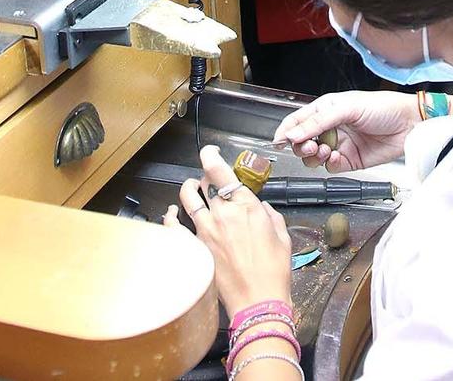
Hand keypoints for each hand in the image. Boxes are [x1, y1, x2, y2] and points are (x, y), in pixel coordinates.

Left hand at [165, 145, 292, 317]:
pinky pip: (175, 226)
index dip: (211, 157)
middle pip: (206, 183)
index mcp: (247, 207)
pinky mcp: (197, 248)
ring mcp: (206, 230)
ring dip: (188, 188)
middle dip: (207, 178)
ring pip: (188, 198)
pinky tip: (170, 213)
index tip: (210, 152)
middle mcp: (224, 213)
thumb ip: (270, 216)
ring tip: (191, 187)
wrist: (259, 301)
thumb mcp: (282, 236)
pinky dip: (170, 216)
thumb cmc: (273, 272)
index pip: (222, 172)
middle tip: (210, 180)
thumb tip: (261, 208)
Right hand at [272, 90, 421, 172]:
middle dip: (299, 145)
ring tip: (322, 150)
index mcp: (326, 109)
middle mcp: (331, 128)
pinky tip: (336, 156)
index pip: (298, 121)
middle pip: (302, 141)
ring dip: (313, 155)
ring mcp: (340, 145)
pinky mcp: (350, 161)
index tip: (278, 140)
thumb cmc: (382, 107)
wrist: (408, 124)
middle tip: (305, 146)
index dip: (286, 130)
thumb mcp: (347, 107)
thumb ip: (319, 121)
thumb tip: (294, 133)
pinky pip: (331, 167)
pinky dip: (330, 164)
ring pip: (314, 157)